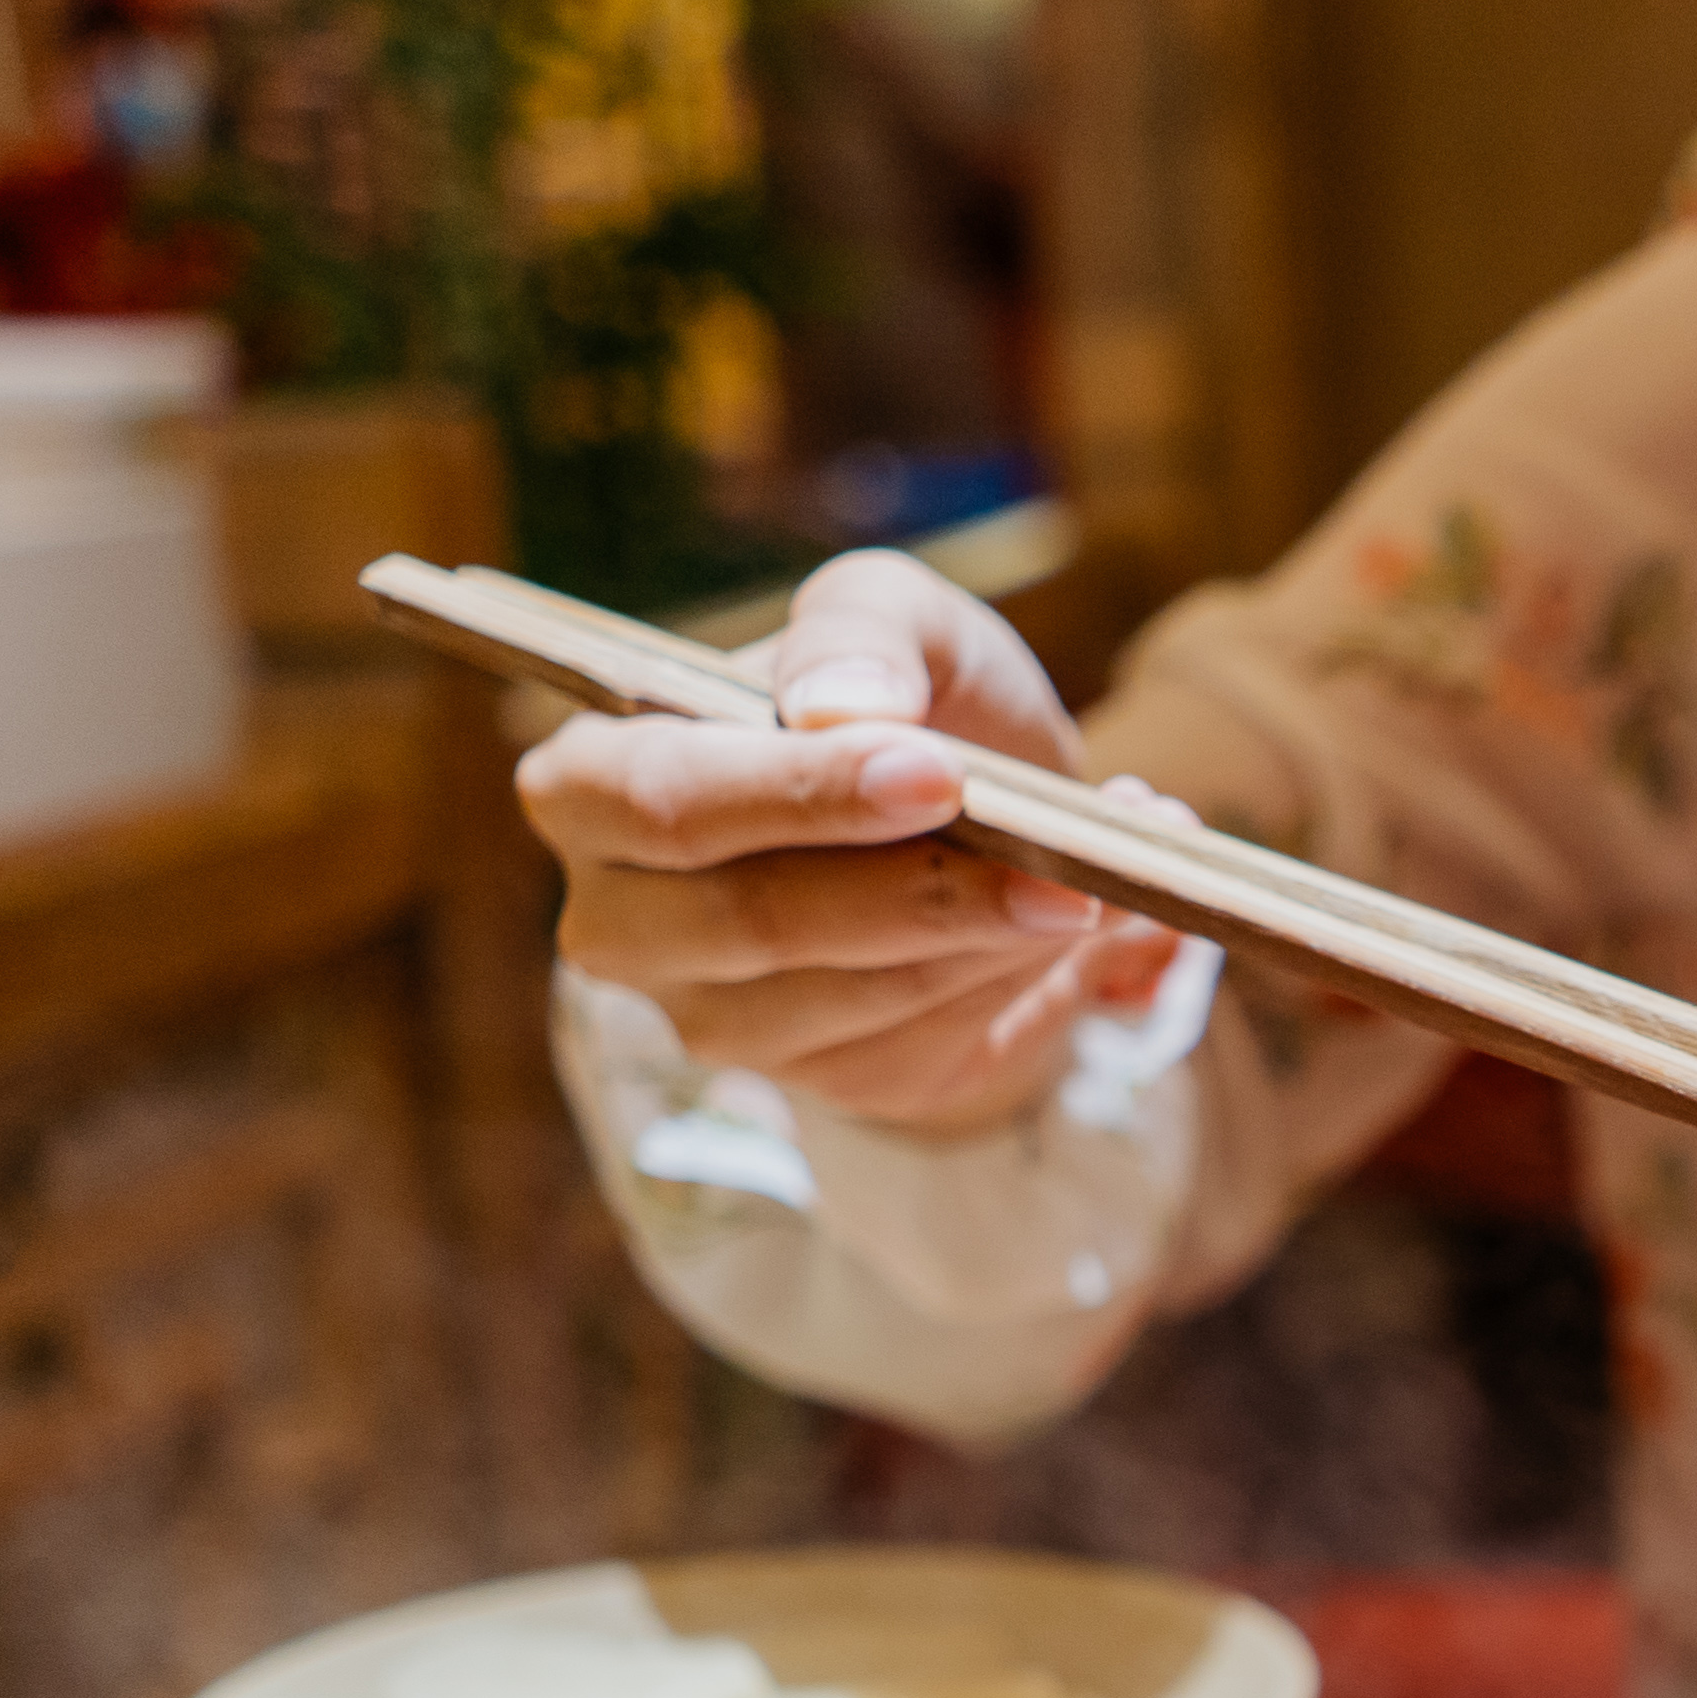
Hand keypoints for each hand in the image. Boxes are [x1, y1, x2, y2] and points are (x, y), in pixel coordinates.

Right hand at [518, 546, 1198, 1136]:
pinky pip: (925, 1044)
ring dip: (995, 940)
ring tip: (1100, 878)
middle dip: (924, 891)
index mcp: (596, 783)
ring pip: (857, 997)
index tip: (938, 771)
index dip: (798, 793)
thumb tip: (837, 708)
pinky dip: (1021, 982)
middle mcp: (626, 920)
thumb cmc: (900, 696)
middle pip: (755, 922)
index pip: (662, 800)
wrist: (982, 808)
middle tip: (1062, 863)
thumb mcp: (891, 618)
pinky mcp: (824, 1080)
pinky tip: (1086, 927)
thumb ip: (860, 630)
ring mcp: (716, 1018)